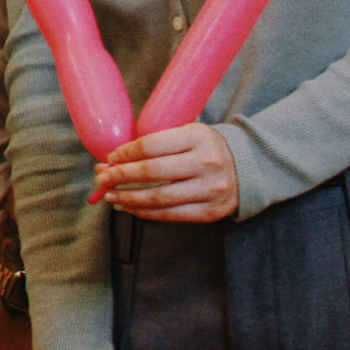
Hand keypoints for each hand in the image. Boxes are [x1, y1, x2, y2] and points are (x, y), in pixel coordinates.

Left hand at [93, 122, 238, 221]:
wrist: (248, 166)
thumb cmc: (205, 147)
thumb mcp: (187, 134)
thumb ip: (156, 144)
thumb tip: (114, 159)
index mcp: (198, 137)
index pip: (150, 146)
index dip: (125, 153)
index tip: (110, 157)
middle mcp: (206, 163)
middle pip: (151, 172)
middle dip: (120, 176)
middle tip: (101, 177)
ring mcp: (211, 190)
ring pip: (158, 198)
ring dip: (127, 197)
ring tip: (109, 194)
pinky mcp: (212, 211)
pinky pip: (171, 215)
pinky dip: (145, 212)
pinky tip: (129, 206)